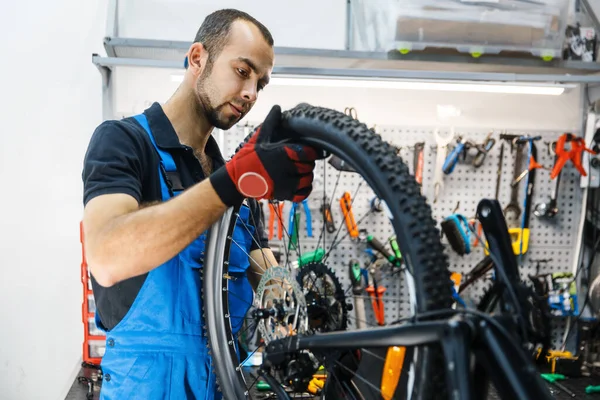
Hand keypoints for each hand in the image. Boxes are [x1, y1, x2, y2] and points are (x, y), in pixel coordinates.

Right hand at [210, 105, 324, 205]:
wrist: (237, 179)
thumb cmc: (247, 157)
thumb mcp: (259, 138)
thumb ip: (271, 123)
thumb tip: (277, 107)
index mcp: (282, 153)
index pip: (308, 152)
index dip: (310, 151)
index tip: (308, 150)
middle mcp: (286, 169)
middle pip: (309, 165)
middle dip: (307, 162)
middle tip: (301, 160)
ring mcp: (285, 184)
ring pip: (308, 179)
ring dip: (306, 175)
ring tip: (299, 171)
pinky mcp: (284, 195)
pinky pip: (303, 193)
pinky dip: (305, 188)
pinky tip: (300, 182)